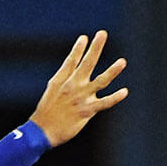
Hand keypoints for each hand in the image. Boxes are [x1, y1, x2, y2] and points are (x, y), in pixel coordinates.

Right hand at [28, 31, 127, 146]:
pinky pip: (104, 103)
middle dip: (95, 48)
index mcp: (62, 80)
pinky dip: (115, 98)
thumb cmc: (46, 111)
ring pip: (100, 82)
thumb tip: (72, 63)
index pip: (71, 60)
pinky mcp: (86, 111)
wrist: (42, 131)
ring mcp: (81, 98)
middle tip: (102, 33)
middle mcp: (73, 86)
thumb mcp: (52, 90)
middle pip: (87, 64)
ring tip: (123, 62)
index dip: (78, 49)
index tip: (84, 37)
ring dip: (112, 71)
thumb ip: (64, 76)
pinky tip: (124, 91)